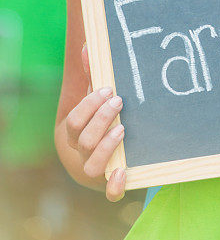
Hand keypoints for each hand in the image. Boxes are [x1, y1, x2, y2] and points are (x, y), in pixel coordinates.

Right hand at [66, 43, 125, 200]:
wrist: (97, 155)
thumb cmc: (96, 120)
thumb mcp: (93, 99)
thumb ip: (92, 75)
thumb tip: (89, 46)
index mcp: (74, 133)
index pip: (74, 121)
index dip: (90, 105)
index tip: (109, 89)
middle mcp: (81, 154)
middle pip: (83, 140)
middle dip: (101, 119)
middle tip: (119, 101)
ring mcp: (95, 171)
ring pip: (93, 165)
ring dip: (107, 147)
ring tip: (123, 129)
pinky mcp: (110, 184)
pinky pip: (110, 194)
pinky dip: (115, 186)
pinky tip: (124, 172)